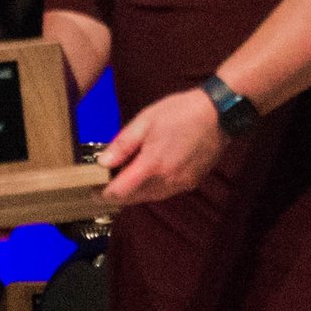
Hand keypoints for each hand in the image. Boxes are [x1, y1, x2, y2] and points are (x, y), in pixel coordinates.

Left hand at [97, 87, 225, 204]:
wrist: (219, 114)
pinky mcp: (192, 182)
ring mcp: (181, 184)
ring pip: (150, 197)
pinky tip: (147, 176)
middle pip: (134, 198)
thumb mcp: (145, 121)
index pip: (121, 192)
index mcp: (152, 166)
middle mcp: (167, 181)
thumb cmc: (179, 112)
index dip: (103, 194)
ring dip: (135, 193)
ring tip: (122, 181)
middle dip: (117, 195)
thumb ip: (122, 145)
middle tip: (103, 186)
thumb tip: (102, 163)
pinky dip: (152, 189)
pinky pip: (166, 192)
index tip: (92, 191)